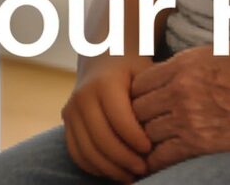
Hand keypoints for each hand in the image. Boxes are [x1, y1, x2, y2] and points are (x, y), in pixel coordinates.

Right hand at [62, 55, 152, 181]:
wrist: (102, 57)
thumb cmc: (131, 68)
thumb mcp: (145, 72)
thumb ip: (152, 96)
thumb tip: (163, 127)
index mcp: (104, 83)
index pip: (119, 120)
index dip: (135, 139)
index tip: (150, 149)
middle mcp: (82, 97)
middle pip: (101, 139)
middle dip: (124, 159)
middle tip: (144, 168)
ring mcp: (71, 110)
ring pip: (87, 151)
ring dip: (110, 169)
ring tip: (131, 175)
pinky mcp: (66, 122)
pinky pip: (76, 153)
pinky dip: (94, 167)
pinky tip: (114, 170)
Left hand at [127, 49, 229, 170]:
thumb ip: (201, 64)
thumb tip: (189, 71)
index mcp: (188, 61)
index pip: (142, 81)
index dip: (138, 97)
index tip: (143, 109)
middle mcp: (182, 86)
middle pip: (137, 107)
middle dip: (136, 121)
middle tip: (136, 134)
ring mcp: (189, 114)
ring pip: (146, 132)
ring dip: (144, 143)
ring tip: (140, 154)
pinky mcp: (202, 142)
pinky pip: (162, 156)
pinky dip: (154, 164)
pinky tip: (151, 169)